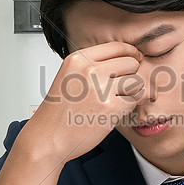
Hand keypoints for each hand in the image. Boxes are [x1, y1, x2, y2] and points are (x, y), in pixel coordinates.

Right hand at [0, 42, 144, 184]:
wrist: (47, 138)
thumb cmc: (59, 111)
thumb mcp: (70, 76)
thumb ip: (94, 65)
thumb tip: (129, 56)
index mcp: (78, 59)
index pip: (117, 47)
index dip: (131, 53)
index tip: (135, 59)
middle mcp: (89, 70)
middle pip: (130, 63)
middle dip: (130, 75)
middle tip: (118, 88)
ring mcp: (100, 88)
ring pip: (135, 81)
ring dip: (130, 92)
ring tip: (114, 100)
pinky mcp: (110, 108)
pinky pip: (133, 101)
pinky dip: (126, 108)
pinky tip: (110, 112)